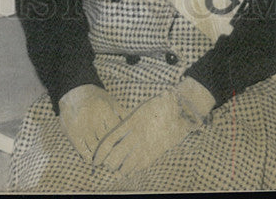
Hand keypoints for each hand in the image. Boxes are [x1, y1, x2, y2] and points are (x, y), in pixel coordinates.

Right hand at [59, 84, 123, 161]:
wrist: (73, 91)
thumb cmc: (96, 98)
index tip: (125, 149)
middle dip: (112, 153)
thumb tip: (136, 126)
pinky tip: (93, 157)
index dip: (121, 142)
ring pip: (96, 151)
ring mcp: (82, 127)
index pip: (117, 133)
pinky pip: (83, 153)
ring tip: (106, 160)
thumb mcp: (110, 100)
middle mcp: (93, 119)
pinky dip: (89, 158)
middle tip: (117, 159)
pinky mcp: (72, 134)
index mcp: (104, 109)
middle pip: (107, 143)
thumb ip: (122, 113)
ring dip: (101, 158)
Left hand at [92, 80, 213, 176]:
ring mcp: (148, 144)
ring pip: (127, 165)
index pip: (110, 141)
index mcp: (131, 121)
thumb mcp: (140, 110)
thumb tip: (113, 138)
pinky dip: (132, 170)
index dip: (100, 153)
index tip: (95, 161)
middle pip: (116, 156)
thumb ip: (127, 122)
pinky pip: (140, 166)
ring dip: (120, 169)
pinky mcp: (156, 152)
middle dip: (109, 164)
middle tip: (107, 165)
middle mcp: (138, 134)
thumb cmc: (158, 105)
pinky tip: (130, 169)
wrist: (181, 107)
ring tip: (117, 169)